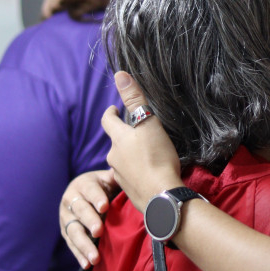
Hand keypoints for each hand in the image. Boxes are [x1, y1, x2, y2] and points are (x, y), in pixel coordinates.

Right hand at [60, 169, 118, 267]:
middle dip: (90, 221)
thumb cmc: (104, 186)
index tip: (104, 207)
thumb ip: (117, 177)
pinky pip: (71, 245)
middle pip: (80, 211)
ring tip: (95, 257)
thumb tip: (133, 171)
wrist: (85, 194)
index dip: (96, 198)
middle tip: (99, 231)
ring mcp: (66, 218)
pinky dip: (79, 255)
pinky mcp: (66, 232)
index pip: (89, 190)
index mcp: (82, 184)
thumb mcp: (109, 178)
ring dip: (84, 244)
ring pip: (74, 231)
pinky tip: (87, 264)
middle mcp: (70, 200)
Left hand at [101, 71, 182, 210]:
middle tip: (136, 131)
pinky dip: (136, 171)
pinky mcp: (128, 190)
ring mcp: (119, 175)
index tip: (115, 108)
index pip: (108, 120)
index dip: (111, 112)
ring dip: (130, 154)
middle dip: (124, 135)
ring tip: (145, 153)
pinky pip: (129, 176)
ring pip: (122, 159)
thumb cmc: (157, 158)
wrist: (161, 196)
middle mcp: (113, 156)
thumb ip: (135, 99)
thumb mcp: (149, 124)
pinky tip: (147, 172)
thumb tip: (119, 74)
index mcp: (118, 139)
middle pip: (115, 141)